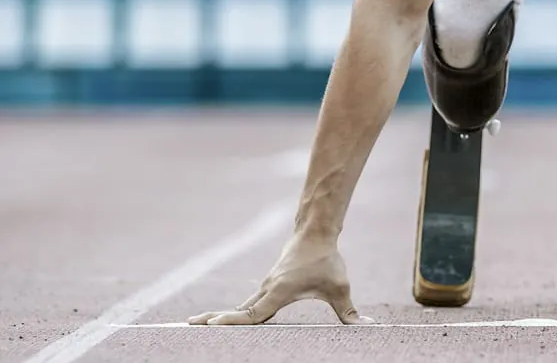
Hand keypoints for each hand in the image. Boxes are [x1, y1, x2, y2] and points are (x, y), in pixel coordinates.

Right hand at [188, 232, 373, 325]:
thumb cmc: (327, 259)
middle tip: (189, 327)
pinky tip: (220, 319)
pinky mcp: (268, 286)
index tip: (213, 324)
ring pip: (240, 306)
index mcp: (279, 292)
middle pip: (238, 310)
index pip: (253, 312)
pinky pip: (247, 303)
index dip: (234, 320)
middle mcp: (267, 290)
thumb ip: (349, 311)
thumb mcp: (340, 287)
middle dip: (215, 320)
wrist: (316, 232)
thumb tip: (366, 325)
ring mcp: (266, 288)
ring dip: (219, 315)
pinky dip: (233, 312)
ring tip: (194, 324)